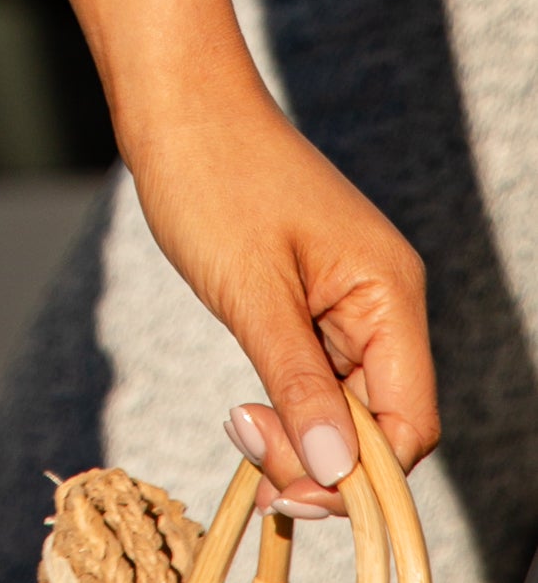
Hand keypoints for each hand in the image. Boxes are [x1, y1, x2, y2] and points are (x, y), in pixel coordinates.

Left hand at [122, 82, 436, 513]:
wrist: (175, 97)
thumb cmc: (210, 177)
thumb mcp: (251, 292)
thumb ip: (297, 382)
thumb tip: (335, 473)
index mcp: (388, 294)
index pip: (407, 425)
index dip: (357, 476)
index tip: (286, 485)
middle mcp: (383, 300)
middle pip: (379, 423)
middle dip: (320, 457)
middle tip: (248, 453)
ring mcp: (349, 297)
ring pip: (345, 402)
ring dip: (299, 430)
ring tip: (238, 425)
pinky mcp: (312, 294)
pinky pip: (319, 371)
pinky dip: (288, 399)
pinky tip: (248, 409)